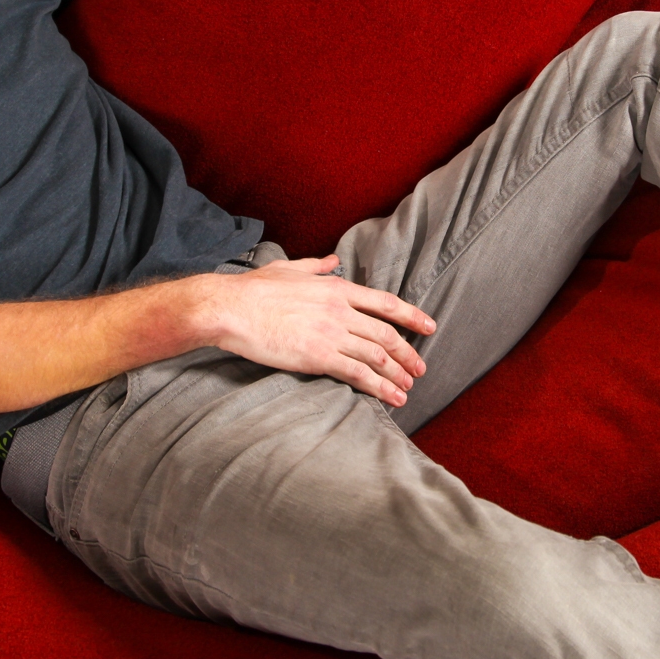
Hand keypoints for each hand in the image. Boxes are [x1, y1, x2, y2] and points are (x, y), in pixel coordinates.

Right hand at [198, 256, 435, 406]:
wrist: (230, 308)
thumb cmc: (254, 289)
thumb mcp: (289, 268)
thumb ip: (316, 266)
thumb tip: (332, 261)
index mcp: (336, 288)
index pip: (385, 303)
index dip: (411, 317)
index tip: (429, 327)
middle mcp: (340, 311)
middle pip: (386, 335)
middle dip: (408, 354)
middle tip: (420, 369)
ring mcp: (331, 334)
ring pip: (377, 357)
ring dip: (398, 375)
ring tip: (408, 389)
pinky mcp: (318, 357)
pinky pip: (358, 375)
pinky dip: (380, 388)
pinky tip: (392, 398)